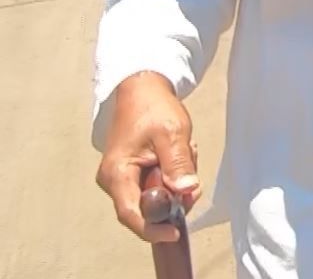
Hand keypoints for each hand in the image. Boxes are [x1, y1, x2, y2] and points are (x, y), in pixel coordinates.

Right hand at [96, 71, 200, 243]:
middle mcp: (114, 180)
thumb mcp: (172, 131)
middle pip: (146, 207)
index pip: (132, 214)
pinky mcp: (132, 172)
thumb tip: (185, 190)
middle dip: (174, 196)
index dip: (154, 228)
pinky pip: (155, 184)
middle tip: (191, 172)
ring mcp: (122, 177)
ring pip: (154, 195)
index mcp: (116, 173)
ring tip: (186, 151)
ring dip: (175, 180)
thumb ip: (178, 162)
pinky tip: (180, 152)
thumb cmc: (153, 107)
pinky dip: (172, 173)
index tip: (176, 231)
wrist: (143, 88)